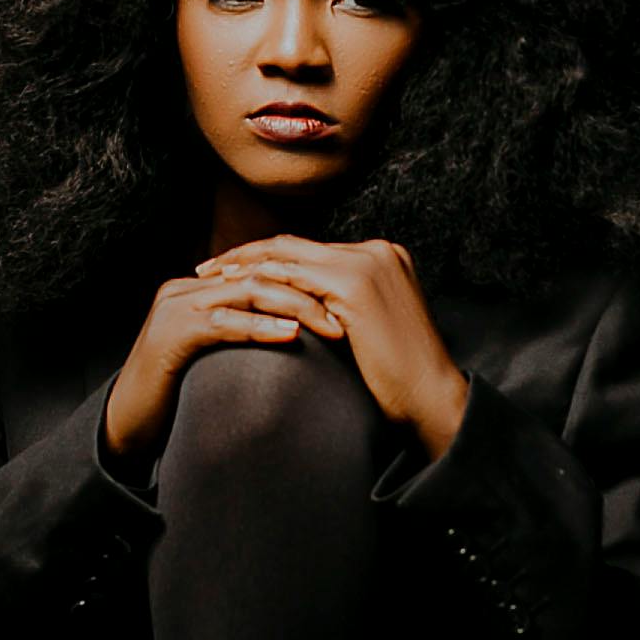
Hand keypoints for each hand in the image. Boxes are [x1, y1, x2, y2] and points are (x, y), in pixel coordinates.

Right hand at [103, 251, 345, 462]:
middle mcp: (188, 287)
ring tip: (331, 325)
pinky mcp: (171, 332)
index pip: (264, 271)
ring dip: (295, 307)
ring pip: (246, 291)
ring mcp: (176, 306)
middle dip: (310, 292)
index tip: (349, 304)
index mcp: (202, 287)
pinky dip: (259, 326)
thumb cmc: (179, 394)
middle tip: (350, 316)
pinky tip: (289, 335)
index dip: (308, 284)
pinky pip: (223, 321)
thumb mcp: (220, 356)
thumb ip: (248, 334)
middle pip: (260, 275)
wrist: (128, 422)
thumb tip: (303, 332)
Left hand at [197, 235, 469, 461]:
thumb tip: (299, 305)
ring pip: (287, 255)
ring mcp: (367, 263)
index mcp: (382, 256)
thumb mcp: (368, 326)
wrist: (430, 395)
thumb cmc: (400, 374)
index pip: (310, 249)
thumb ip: (340, 305)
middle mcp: (377, 250)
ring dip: (244, 266)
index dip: (267, 257)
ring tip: (211, 280)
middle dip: (246, 255)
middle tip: (208, 268)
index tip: (233, 270)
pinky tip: (233, 296)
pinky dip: (259, 285)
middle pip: (294, 244)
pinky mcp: (355, 286)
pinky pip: (293, 280)